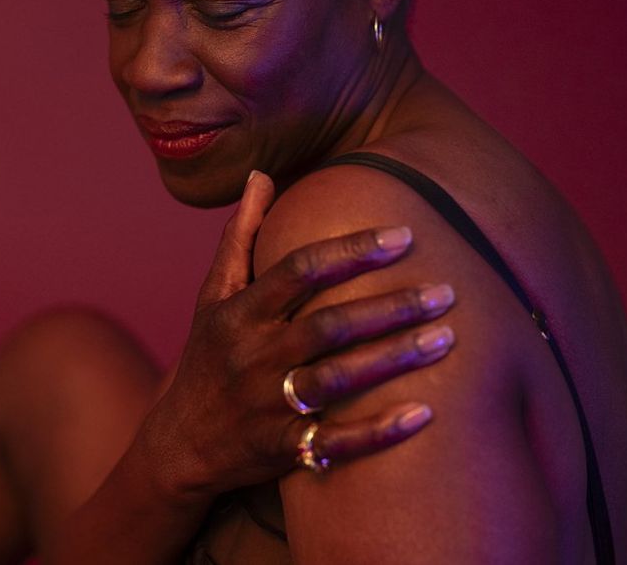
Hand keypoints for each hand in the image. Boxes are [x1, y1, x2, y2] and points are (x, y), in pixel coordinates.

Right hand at [143, 171, 454, 499]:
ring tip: (447, 339)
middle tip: (447, 291)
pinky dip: (378, 432)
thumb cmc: (208, 358)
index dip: (351, 251)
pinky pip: (335, 443)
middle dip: (390, 306)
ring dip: (394, 359)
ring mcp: (267, 405)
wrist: (179, 444)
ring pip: (337, 380)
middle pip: (328, 326)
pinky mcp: (283, 449)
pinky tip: (424, 414)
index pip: (298, 271)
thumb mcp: (213, 296)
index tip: (403, 236)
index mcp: (239, 314)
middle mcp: (252, 356)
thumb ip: (241, 237)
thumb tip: (261, 176)